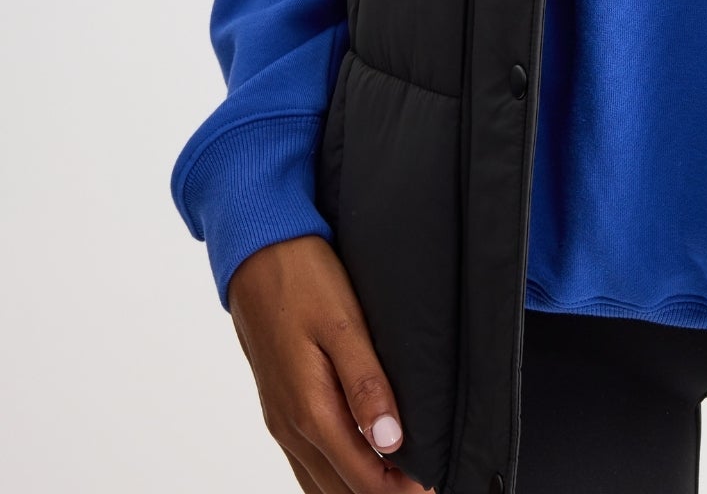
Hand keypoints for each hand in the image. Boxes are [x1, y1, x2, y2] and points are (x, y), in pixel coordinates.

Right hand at [228, 234, 429, 493]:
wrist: (255, 254)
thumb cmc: (303, 281)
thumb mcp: (343, 324)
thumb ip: (366, 384)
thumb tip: (391, 441)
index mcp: (311, 411)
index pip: (362, 476)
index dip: (400, 489)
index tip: (434, 484)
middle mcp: (291, 427)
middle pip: (340, 489)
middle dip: (381, 492)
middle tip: (425, 484)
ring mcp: (281, 420)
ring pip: (319, 482)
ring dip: (357, 488)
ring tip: (398, 479)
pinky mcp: (278, 407)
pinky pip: (304, 463)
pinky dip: (332, 476)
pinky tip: (355, 466)